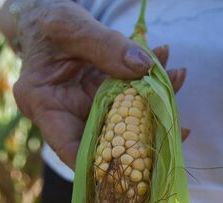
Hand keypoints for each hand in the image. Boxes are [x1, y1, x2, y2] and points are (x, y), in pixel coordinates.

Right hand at [0, 0, 186, 167]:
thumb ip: (104, 45)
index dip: (101, 163)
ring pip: (126, 119)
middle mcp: (66, 115)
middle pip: (106, 139)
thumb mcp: (70, 27)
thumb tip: (144, 67)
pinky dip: (153, 86)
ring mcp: (88, 107)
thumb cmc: (47, 21)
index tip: (137, 165)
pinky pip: (132, 99)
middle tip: (180, 127)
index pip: (69, 147)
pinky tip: (171, 70)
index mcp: (43, 105)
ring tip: (177, 77)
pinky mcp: (105, 97)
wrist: (45, 17)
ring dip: (156, 104)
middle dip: (145, 134)